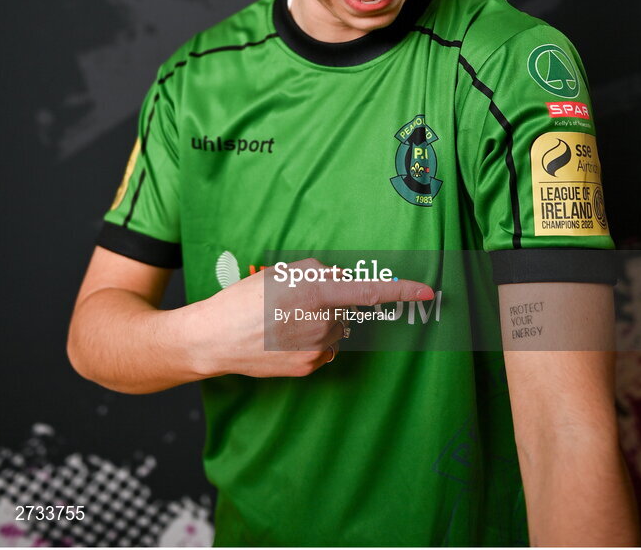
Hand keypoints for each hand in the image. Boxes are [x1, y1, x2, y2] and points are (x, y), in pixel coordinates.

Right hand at [191, 257, 433, 377]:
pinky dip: (309, 340)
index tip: (428, 291)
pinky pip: (322, 348)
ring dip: (319, 321)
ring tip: (281, 320)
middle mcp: (322, 322)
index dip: (401, 290)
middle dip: (329, 301)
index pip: (368, 290)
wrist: (212, 339)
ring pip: (334, 329)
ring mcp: (316, 349)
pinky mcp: (308, 368)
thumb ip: (316, 274)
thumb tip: (338, 282)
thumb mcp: (280, 273)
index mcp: (316, 292)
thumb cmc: (242, 299)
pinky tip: (282, 337)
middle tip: (292, 299)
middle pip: (345, 307)